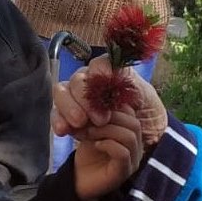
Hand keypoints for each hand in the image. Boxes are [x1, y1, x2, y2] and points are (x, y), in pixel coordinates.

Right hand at [53, 55, 167, 146]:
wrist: (144, 136)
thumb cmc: (144, 112)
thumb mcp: (144, 96)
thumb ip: (131, 84)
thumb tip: (114, 77)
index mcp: (108, 72)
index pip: (99, 64)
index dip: (100, 72)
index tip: (107, 84)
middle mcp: (89, 82)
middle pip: (78, 80)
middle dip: (85, 98)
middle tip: (100, 119)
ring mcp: (76, 99)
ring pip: (62, 93)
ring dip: (68, 107)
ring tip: (79, 123)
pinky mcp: (67, 116)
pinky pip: (57, 113)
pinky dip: (58, 120)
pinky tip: (63, 130)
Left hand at [72, 105, 142, 200]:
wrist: (77, 181)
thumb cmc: (86, 154)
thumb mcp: (91, 129)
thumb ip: (96, 116)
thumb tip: (93, 99)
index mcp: (130, 132)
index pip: (130, 111)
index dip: (111, 106)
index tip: (90, 108)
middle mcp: (136, 145)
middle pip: (133, 122)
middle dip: (108, 117)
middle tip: (87, 121)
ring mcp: (133, 160)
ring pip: (130, 136)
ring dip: (106, 130)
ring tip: (89, 132)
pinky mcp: (124, 172)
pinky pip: (123, 153)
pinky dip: (108, 145)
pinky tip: (96, 145)